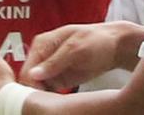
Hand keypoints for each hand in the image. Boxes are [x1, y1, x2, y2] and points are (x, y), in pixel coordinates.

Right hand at [21, 22, 143, 91]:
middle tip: (49, 103)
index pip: (27, 69)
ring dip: (44, 97)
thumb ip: (54, 62)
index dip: (30, 85)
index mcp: (42, 44)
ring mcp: (51, 69)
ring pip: (37, 88)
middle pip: (29, 80)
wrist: (115, 47)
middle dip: (36, 92)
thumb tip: (33, 74)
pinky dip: (51, 99)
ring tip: (56, 102)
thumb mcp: (76, 49)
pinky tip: (60, 102)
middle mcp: (43, 57)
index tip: (39, 98)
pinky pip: (48, 92)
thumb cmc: (97, 41)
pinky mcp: (59, 80)